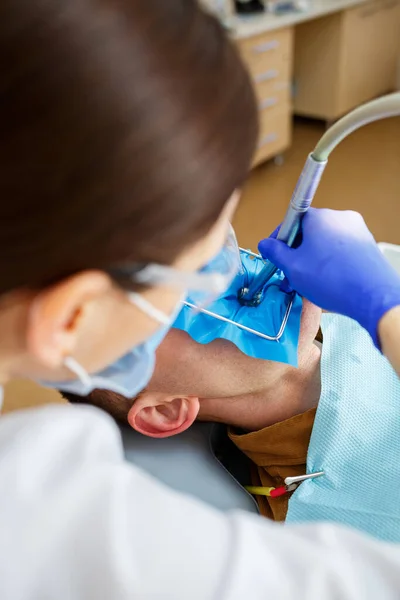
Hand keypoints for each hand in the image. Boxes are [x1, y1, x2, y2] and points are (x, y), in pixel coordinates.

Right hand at [258, 208, 399, 346]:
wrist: (373, 296)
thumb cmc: (333, 280)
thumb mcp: (293, 267)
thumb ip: (276, 253)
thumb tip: (265, 244)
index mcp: (320, 217)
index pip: (292, 221)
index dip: (280, 240)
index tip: (275, 255)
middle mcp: (340, 218)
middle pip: (309, 233)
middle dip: (297, 254)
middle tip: (290, 274)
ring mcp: (357, 231)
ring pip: (325, 243)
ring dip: (313, 260)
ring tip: (308, 283)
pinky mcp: (367, 246)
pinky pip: (341, 251)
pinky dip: (331, 263)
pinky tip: (327, 282)